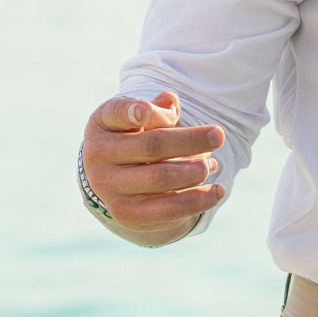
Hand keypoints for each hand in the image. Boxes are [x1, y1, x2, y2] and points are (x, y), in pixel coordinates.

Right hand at [82, 90, 225, 234]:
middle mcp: (98, 157)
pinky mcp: (127, 215)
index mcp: (101, 125)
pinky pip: (167, 210)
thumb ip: (154, 107)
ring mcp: (110, 188)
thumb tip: (170, 101)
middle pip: (152, 146)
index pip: (119, 112)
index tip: (172, 113)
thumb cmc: (130, 138)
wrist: (110, 180)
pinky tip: (217, 192)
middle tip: (219, 136)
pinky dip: (196, 201)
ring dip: (195, 172)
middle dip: (190, 141)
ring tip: (214, 165)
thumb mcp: (134, 116)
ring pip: (161, 179)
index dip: (142, 111)